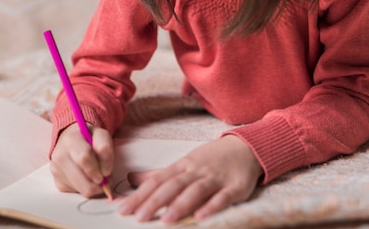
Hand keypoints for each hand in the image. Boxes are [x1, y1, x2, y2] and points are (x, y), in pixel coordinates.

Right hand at [49, 123, 113, 197]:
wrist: (70, 141)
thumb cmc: (88, 139)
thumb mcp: (100, 135)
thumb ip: (105, 149)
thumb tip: (105, 173)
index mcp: (70, 140)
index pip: (85, 158)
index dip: (100, 167)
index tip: (107, 170)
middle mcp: (59, 156)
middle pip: (83, 181)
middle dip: (99, 182)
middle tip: (104, 178)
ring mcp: (56, 171)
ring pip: (82, 190)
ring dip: (94, 186)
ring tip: (95, 176)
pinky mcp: (58, 183)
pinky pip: (77, 193)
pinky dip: (85, 187)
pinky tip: (85, 177)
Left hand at [118, 135, 262, 223]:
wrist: (245, 147)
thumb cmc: (210, 159)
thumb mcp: (182, 164)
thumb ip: (158, 174)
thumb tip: (131, 179)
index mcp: (181, 167)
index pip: (156, 181)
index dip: (139, 195)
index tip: (122, 209)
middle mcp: (195, 171)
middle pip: (171, 186)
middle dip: (154, 202)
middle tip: (137, 217)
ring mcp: (215, 178)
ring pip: (194, 191)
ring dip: (179, 205)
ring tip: (164, 220)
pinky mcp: (234, 187)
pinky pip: (222, 198)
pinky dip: (211, 207)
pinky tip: (200, 217)